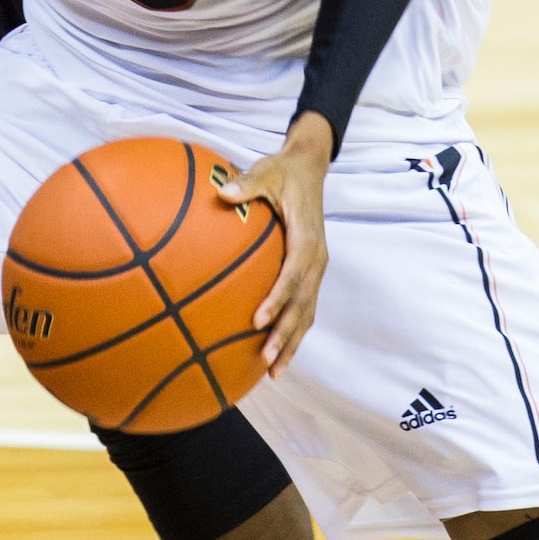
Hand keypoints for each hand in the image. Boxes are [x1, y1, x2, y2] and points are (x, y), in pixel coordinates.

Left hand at [216, 114, 333, 373]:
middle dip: (287, 334)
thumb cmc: (284, 171)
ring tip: (274, 371)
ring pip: (307, 313)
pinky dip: (293, 331)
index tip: (257, 320)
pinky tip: (276, 353)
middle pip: (303, 304)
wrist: (309, 168)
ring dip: (292, 342)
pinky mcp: (310, 272)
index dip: (277, 299)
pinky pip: (304, 307)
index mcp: (306, 238)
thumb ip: (247, 184)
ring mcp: (316, 268)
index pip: (293, 275)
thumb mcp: (266, 171)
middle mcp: (316, 258)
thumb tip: (222, 192)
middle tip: (266, 360)